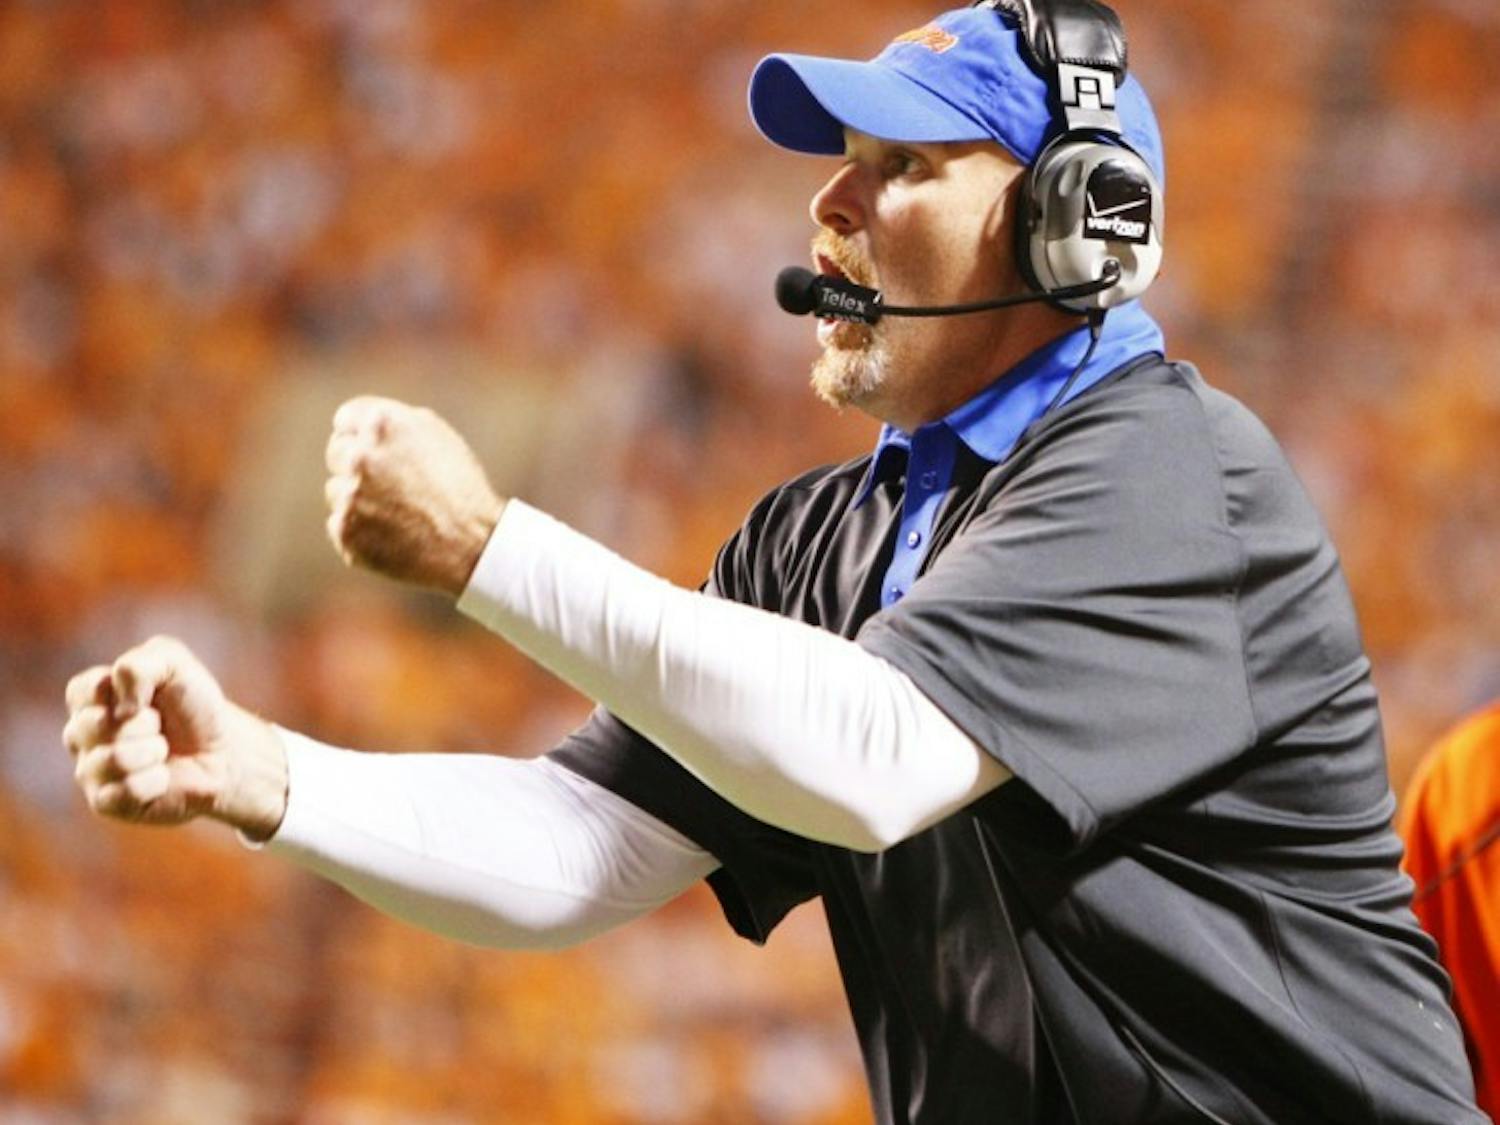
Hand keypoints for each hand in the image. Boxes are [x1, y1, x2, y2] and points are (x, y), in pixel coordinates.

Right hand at [63, 636, 287, 838]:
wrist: (223, 752)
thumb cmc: (194, 707)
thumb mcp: (174, 664)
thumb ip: (140, 665)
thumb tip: (120, 711)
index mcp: (89, 699)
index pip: (82, 690)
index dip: (124, 691)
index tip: (150, 696)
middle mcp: (81, 735)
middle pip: (96, 724)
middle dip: (145, 722)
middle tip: (159, 725)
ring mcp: (90, 771)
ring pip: (112, 759)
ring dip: (153, 751)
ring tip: (163, 750)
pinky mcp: (105, 803)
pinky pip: (124, 791)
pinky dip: (156, 780)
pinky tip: (163, 777)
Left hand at [325, 396, 505, 596]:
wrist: (472, 544)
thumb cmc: (461, 487)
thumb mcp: (437, 436)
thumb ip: (393, 422)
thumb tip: (362, 424)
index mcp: (382, 425)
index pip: (345, 419)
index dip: (360, 433)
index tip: (372, 447)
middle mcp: (360, 456)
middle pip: (336, 452)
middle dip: (355, 463)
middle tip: (386, 483)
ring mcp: (349, 496)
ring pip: (337, 491)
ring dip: (358, 498)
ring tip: (398, 512)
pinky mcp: (345, 531)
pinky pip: (341, 525)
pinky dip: (361, 529)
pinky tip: (393, 534)